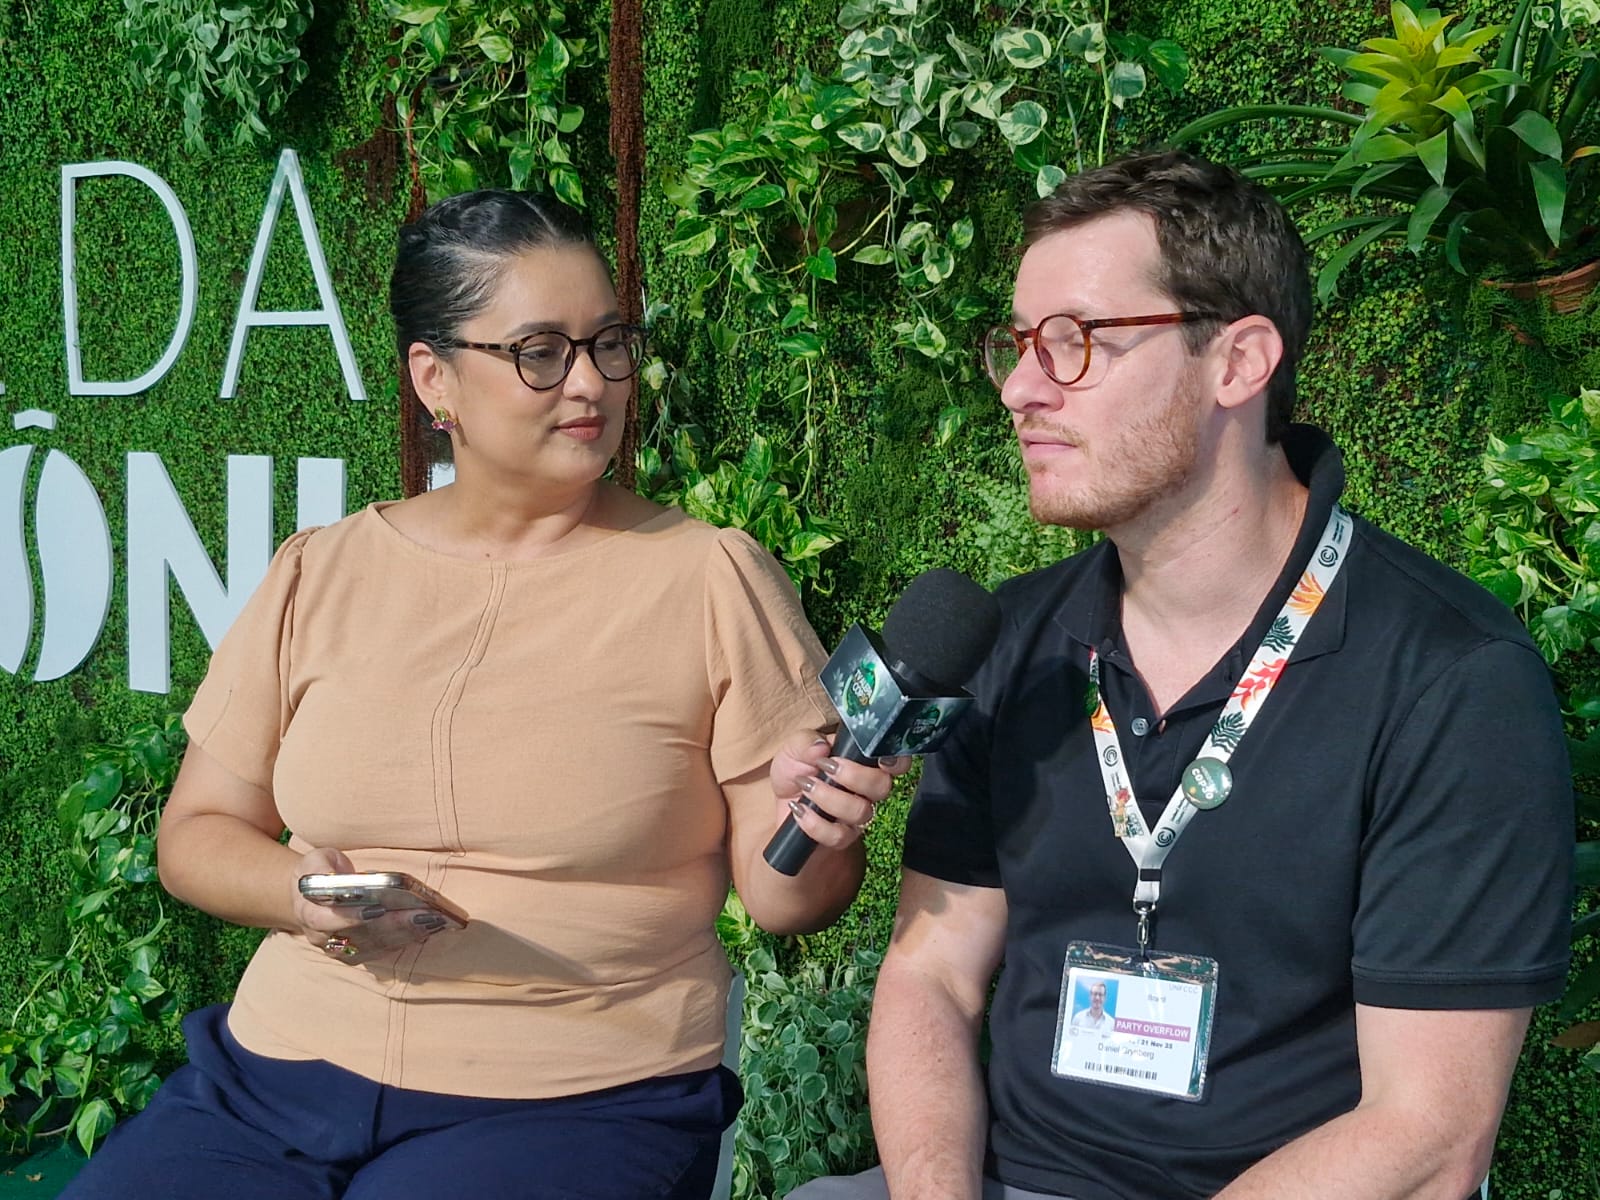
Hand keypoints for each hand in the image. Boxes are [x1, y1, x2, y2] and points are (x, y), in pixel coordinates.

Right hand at [289, 846, 455, 966]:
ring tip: (434, 920)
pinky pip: (383, 950)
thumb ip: (323, 867)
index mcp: (308, 913)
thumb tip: (339, 874)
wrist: (308, 897)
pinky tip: (428, 928)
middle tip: (424, 914)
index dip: (352, 917)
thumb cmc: (317, 873)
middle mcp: (323, 938)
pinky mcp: (357, 955)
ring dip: (407, 935)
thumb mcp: (315, 860)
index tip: (378, 908)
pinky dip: (406, 940)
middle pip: (362, 935)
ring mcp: (341, 950)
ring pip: (376, 946)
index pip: (328, 921)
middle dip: (395, 925)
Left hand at [770, 732, 910, 851]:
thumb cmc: (795, 770)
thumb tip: (821, 747)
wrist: (778, 803)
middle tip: (826, 767)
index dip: (896, 761)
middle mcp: (866, 790)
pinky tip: (799, 809)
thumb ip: (806, 742)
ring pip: (861, 812)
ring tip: (805, 786)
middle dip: (855, 776)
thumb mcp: (794, 748)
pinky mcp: (841, 837)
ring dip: (830, 797)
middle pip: (882, 787)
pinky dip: (815, 823)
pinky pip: (839, 836)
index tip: (878, 759)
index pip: (895, 761)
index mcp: (862, 762)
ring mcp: (855, 815)